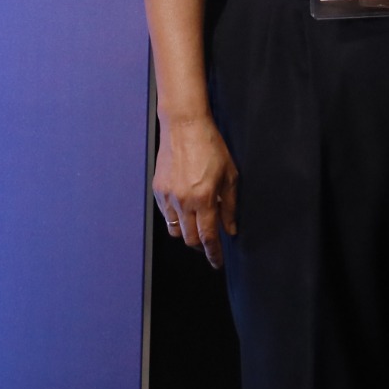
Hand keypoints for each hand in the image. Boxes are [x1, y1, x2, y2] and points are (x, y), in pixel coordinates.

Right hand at [152, 113, 238, 268]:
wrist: (184, 125)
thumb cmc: (211, 146)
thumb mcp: (230, 175)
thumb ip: (230, 205)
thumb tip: (230, 229)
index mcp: (203, 198)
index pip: (208, 237)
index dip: (214, 254)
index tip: (218, 262)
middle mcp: (183, 201)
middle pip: (190, 240)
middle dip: (201, 247)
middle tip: (210, 245)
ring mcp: (168, 196)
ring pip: (175, 230)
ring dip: (187, 234)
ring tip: (197, 227)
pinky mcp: (158, 190)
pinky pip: (166, 215)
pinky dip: (176, 219)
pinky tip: (186, 210)